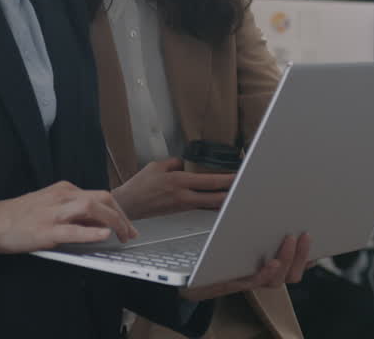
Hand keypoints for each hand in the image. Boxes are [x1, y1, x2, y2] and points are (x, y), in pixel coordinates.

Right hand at [0, 181, 136, 253]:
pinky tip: (104, 235)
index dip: (117, 210)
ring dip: (114, 222)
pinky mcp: (45, 229)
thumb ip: (71, 211)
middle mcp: (62, 196)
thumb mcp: (48, 205)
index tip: (126, 224)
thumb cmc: (17, 217)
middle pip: (103, 198)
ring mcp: (54, 212)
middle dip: (121, 216)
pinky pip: (73, 229)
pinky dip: (91, 231)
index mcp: (64, 190)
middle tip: (130, 233)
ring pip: (92, 209)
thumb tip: (95, 224)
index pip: (100, 195)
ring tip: (123, 236)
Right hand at [111, 158, 234, 220]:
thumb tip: (185, 164)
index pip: (209, 181)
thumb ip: (175, 163)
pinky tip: (218, 202)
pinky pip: (200, 207)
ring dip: (223, 199)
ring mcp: (183, 205)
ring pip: (209, 204)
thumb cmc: (140, 186)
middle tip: (243, 188)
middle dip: (231, 193)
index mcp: (179, 182)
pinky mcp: (180, 210)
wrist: (129, 204)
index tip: (238, 176)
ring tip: (235, 193)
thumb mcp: (157, 166)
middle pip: (214, 197)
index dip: (227, 180)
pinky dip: (211, 204)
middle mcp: (183, 196)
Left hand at [180, 233, 311, 301]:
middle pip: (293, 273)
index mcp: (267, 265)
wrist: (189, 275)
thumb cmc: (216, 256)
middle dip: (302, 254)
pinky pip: (255, 281)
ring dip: (287, 260)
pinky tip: (270, 262)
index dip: (310, 255)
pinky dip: (266, 272)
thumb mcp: (237, 235)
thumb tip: (268, 195)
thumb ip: (254, 223)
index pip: (296, 263)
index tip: (323, 239)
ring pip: (278, 279)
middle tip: (306, 234)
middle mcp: (262, 276)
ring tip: (289, 240)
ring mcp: (249, 280)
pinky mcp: (234, 283)